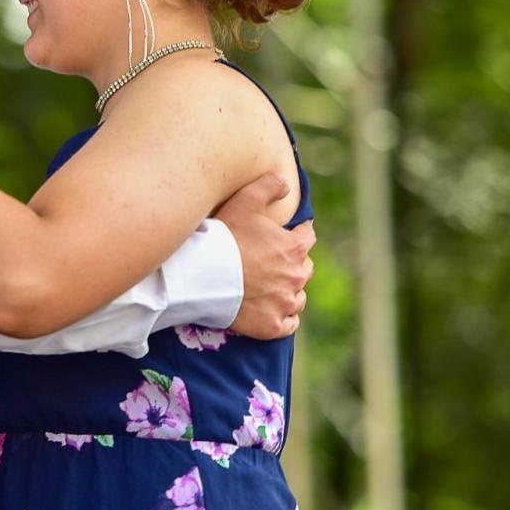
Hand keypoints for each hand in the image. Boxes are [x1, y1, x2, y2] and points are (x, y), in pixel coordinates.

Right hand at [215, 172, 313, 339]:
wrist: (203, 275)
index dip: (296, 233)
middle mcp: (297, 276)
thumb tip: (286, 183)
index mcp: (295, 247)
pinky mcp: (273, 325)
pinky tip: (272, 311)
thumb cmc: (225, 237)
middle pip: (304, 268)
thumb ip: (270, 185)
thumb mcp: (246, 199)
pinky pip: (290, 323)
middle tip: (270, 262)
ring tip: (269, 288)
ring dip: (288, 291)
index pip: (307, 236)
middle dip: (292, 264)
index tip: (285, 235)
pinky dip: (284, 317)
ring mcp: (285, 303)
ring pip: (298, 297)